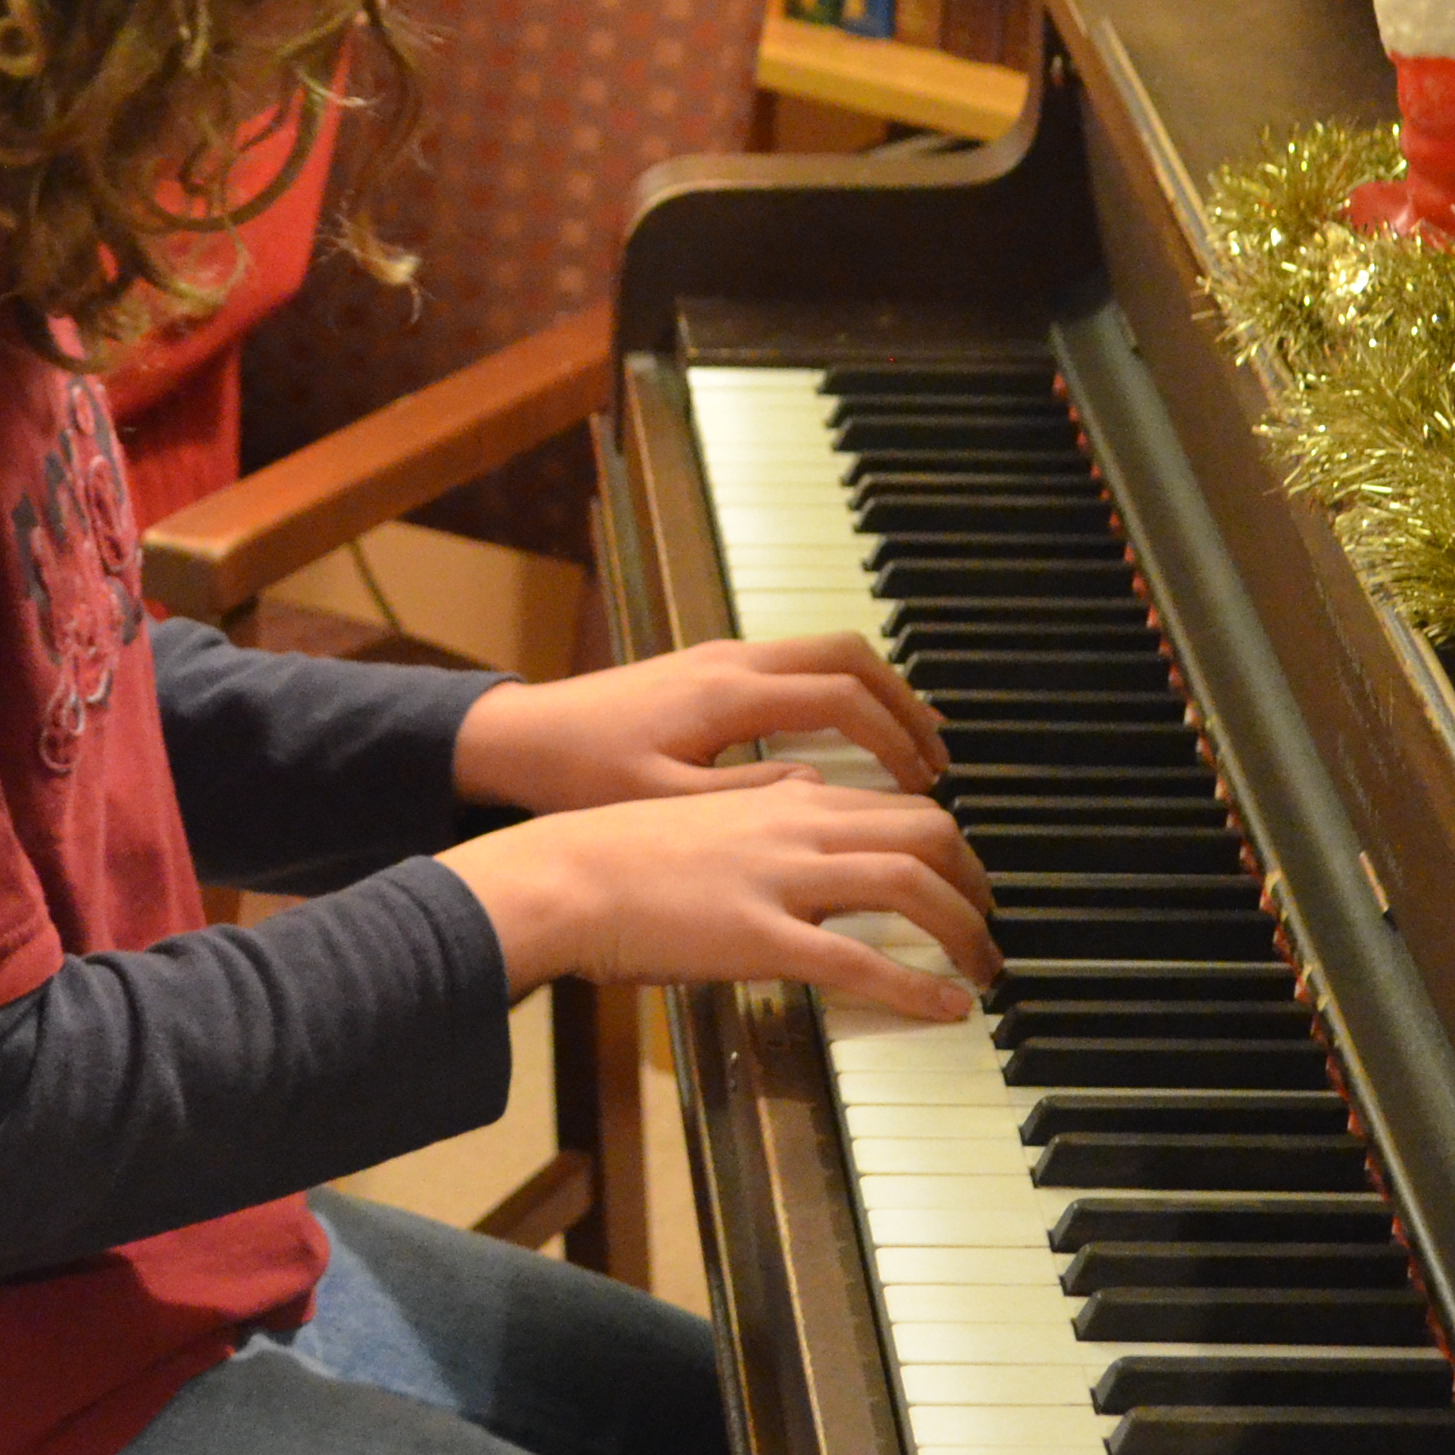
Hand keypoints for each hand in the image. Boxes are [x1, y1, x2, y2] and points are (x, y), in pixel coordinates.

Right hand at [441, 774, 995, 1023]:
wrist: (560, 875)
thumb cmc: (613, 853)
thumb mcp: (700, 813)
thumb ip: (760, 811)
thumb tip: (804, 807)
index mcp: (782, 798)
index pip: (895, 803)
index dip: (944, 839)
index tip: (958, 875)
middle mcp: (795, 825)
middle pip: (926, 830)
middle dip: (975, 878)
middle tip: (987, 921)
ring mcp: (782, 879)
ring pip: (911, 885)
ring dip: (965, 928)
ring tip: (984, 967)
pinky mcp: (762, 937)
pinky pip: (862, 962)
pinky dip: (918, 986)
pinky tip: (947, 1007)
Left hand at [451, 634, 949, 812]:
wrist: (515, 739)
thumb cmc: (578, 775)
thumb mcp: (665, 803)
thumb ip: (746, 801)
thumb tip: (822, 797)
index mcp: (727, 692)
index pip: (841, 697)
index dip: (893, 737)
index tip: (925, 780)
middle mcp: (730, 660)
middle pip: (850, 655)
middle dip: (905, 701)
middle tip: (939, 756)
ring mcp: (718, 657)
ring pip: (824, 652)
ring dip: (875, 691)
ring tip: (910, 745)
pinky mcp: (704, 667)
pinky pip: (795, 663)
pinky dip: (837, 690)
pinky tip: (844, 735)